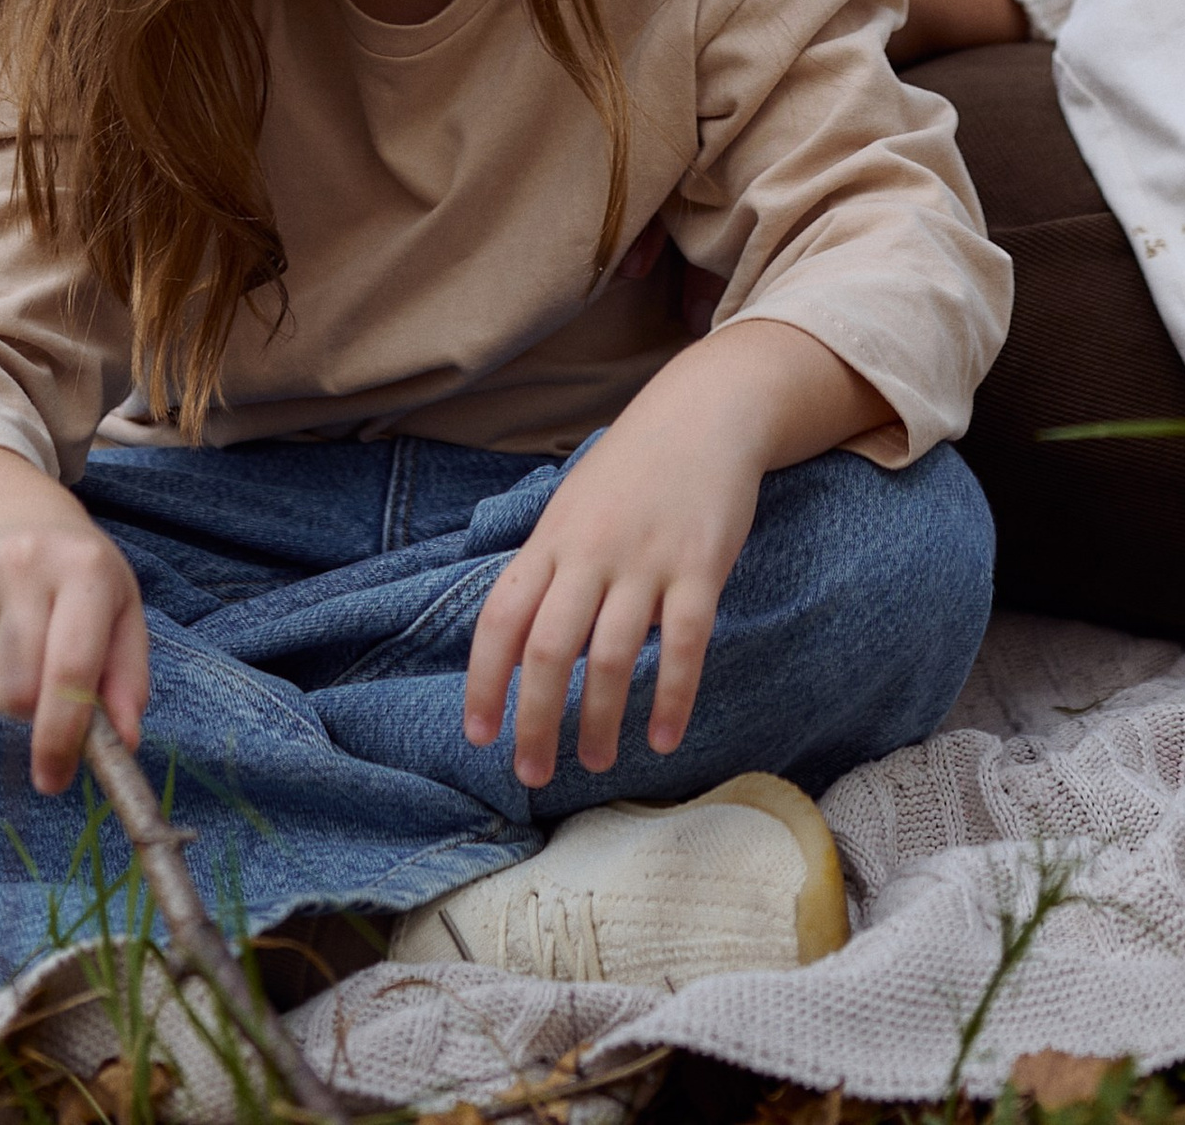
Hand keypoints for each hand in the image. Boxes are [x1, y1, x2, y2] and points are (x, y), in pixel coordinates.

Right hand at [0, 448, 149, 797]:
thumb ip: (127, 682)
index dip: (61, 736)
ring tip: (14, 662)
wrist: (22, 524)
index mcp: (85, 569)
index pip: (70, 668)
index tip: (53, 779)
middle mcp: (25, 561)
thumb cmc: (80, 586)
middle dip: (31, 713)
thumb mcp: (121, 618)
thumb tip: (124, 742)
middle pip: (18, 690)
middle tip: (42, 690)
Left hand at [463, 319, 887, 787]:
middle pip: (550, 649)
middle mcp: (592, 551)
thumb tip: (515, 652)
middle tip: (533, 774)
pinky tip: (664, 738)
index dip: (483, 681)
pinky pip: (685, 644)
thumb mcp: (573, 508)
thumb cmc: (632, 469)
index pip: (501, 617)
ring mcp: (648, 558)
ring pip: (613, 657)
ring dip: (601, 720)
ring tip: (597, 762)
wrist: (706, 410)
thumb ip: (547, 572)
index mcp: (552, 539)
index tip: (479, 736)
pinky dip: (673, 698)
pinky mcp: (702, 565)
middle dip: (536, 721)